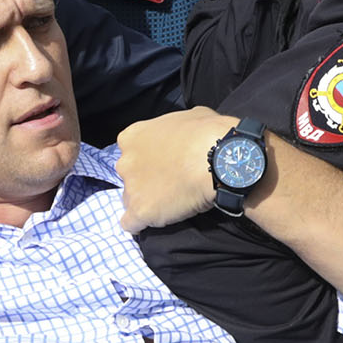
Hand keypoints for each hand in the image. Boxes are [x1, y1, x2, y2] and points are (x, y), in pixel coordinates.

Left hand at [115, 105, 232, 232]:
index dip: (148, 160)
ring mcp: (131, 188)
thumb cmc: (206, 133)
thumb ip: (175, 128)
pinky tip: (154, 223)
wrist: (217, 159)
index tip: (164, 164)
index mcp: (133, 137)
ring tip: (169, 205)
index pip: (131, 151)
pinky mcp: (140, 211)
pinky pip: (131, 224)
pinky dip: (141, 225)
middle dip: (145, 180)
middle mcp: (125, 162)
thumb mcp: (188, 117)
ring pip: (130, 200)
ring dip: (146, 202)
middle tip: (169, 183)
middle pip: (129, 176)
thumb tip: (185, 132)